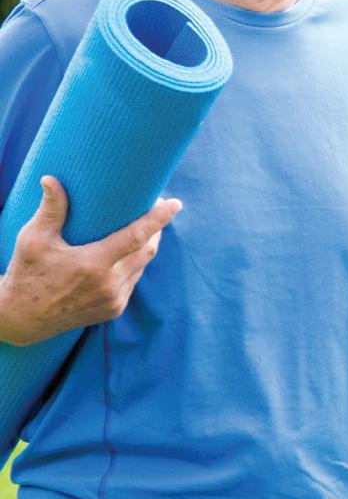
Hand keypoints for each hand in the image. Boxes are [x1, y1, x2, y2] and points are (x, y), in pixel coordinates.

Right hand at [0, 179, 179, 346]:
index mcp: (93, 265)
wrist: (21, 319)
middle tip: (156, 207)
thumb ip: (50, 210)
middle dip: (156, 229)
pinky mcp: (113, 310)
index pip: (137, 237)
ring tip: (145, 227)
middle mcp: (109, 285)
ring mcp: (114, 300)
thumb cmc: (26, 274)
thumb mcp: (33, 240)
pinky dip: (134, 265)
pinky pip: (133, 282)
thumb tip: (51, 178)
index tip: (175, 203)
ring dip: (146, 247)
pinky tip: (131, 253)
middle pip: (147, 251)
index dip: (159, 219)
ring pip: (142, 267)